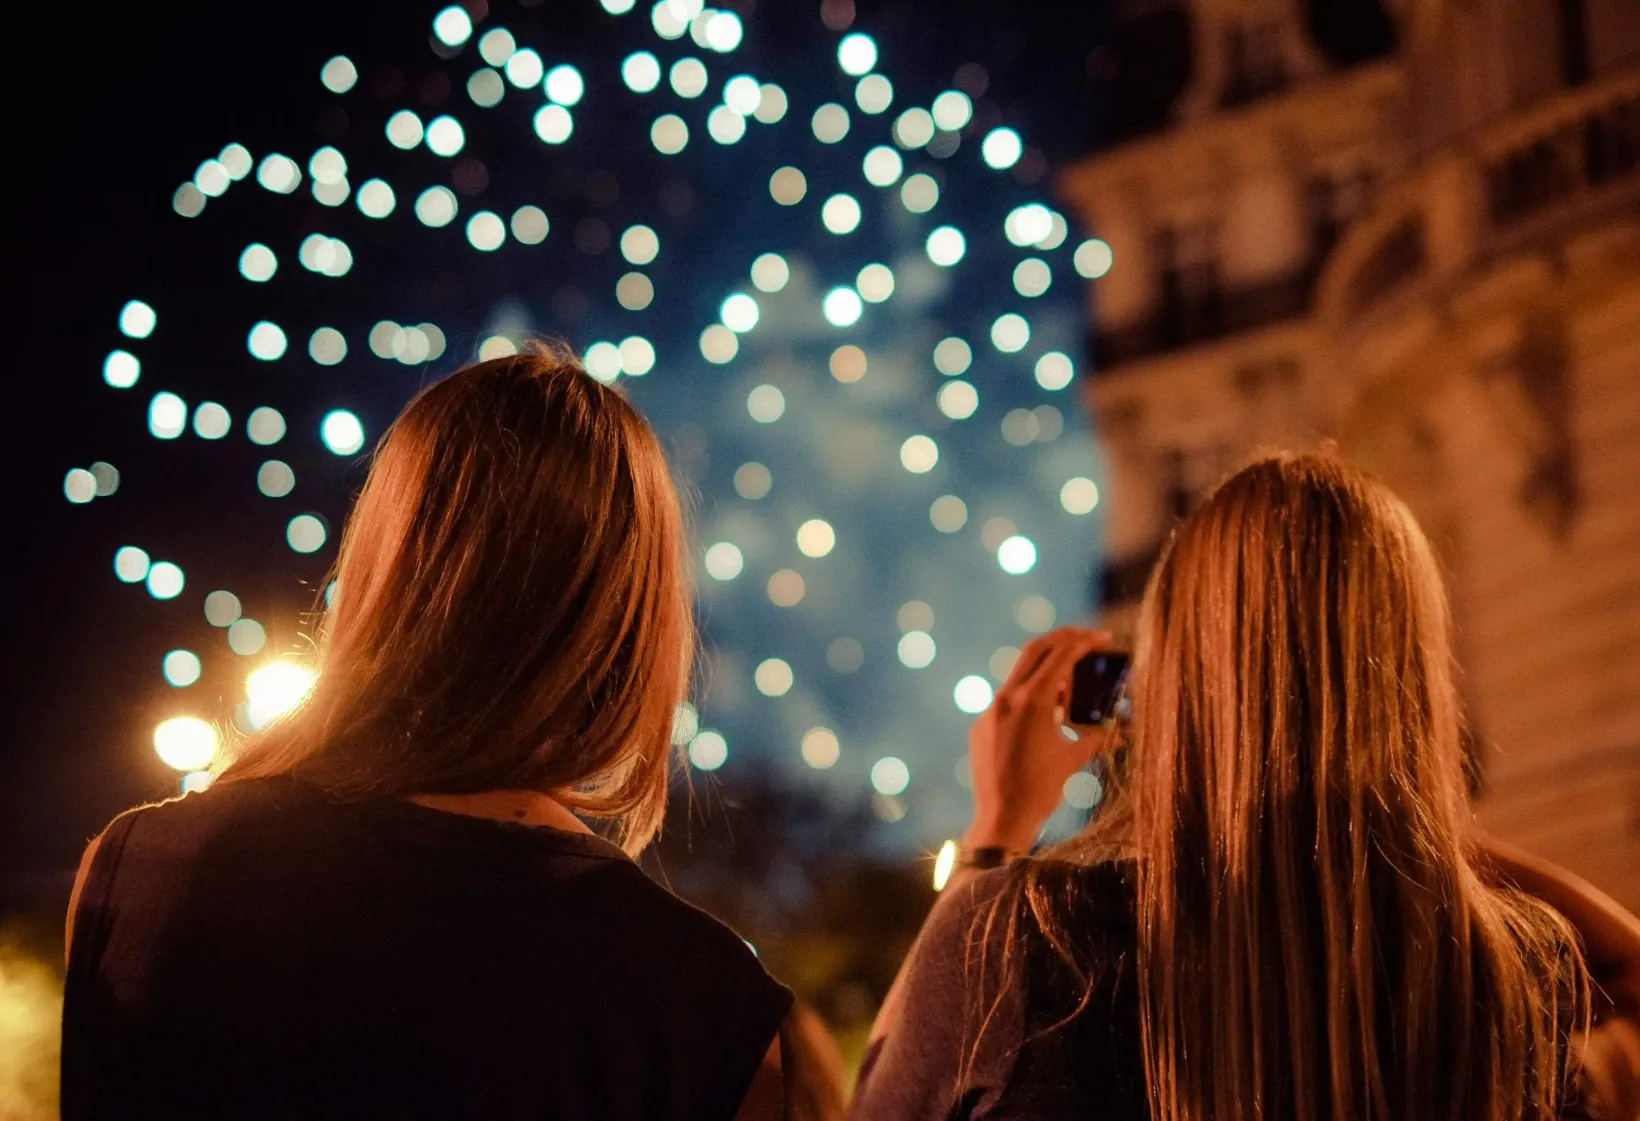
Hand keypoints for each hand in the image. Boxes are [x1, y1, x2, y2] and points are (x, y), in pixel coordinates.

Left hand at [965, 626, 1122, 852]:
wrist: (1001, 820)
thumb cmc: (1041, 791)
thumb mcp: (1073, 759)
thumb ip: (1096, 737)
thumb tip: (1119, 731)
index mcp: (1031, 701)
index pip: (1059, 655)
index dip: (1083, 641)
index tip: (1102, 637)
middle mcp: (1006, 699)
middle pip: (1035, 650)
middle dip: (1063, 640)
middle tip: (1087, 639)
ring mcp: (991, 711)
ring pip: (1020, 675)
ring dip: (1047, 671)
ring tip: (1072, 686)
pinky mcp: (982, 726)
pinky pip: (1008, 699)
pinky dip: (1030, 695)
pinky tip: (1048, 712)